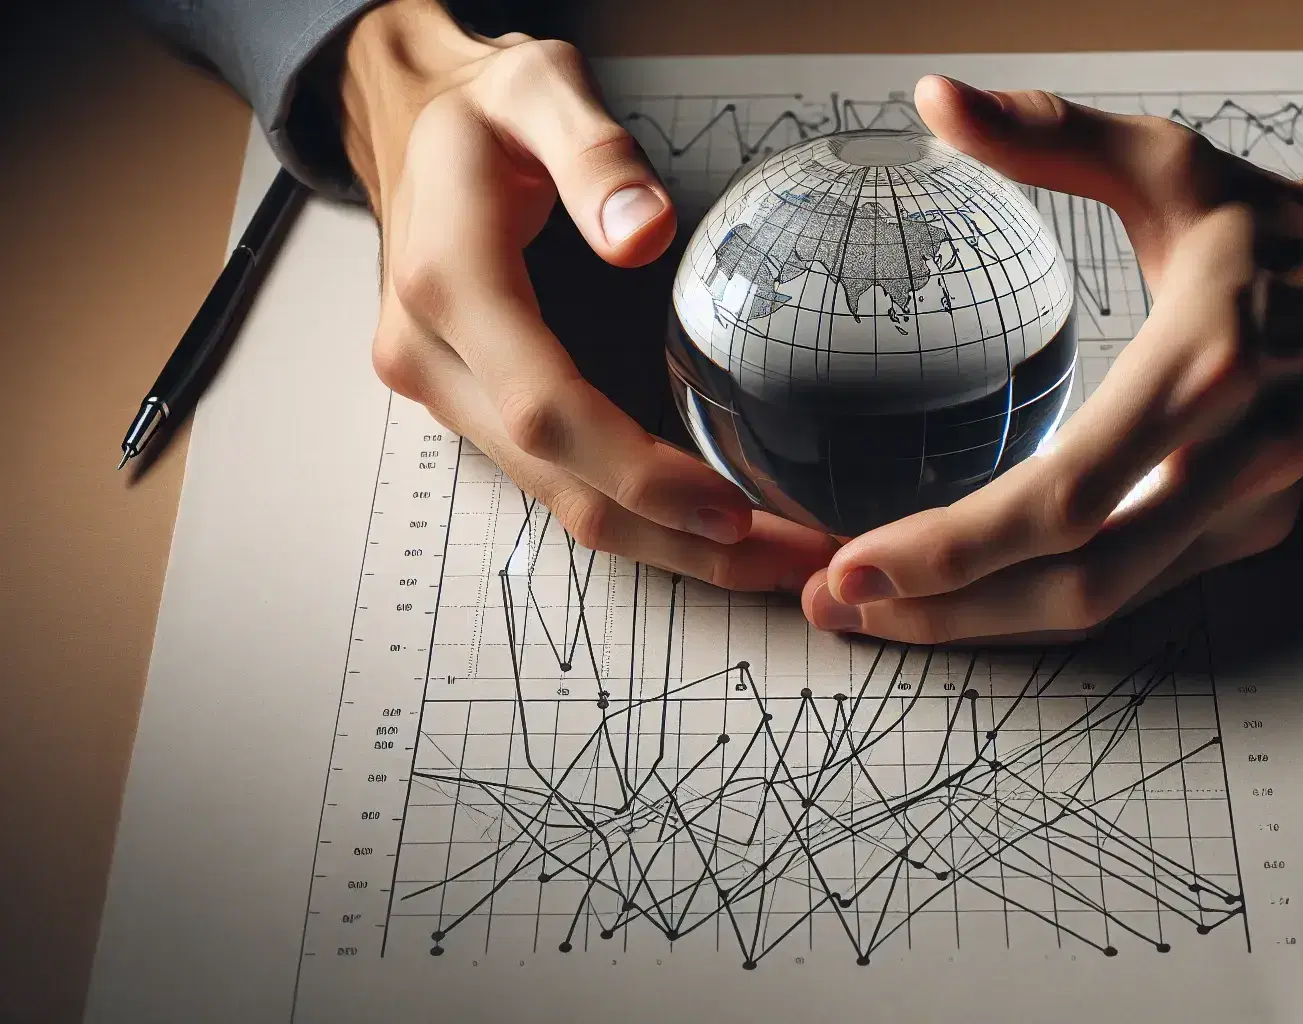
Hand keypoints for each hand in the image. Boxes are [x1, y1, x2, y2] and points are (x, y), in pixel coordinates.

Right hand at [339, 0, 833, 589]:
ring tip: (772, 556)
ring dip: (665, 542)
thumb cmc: (484, 108)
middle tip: (790, 563)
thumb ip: (594, 154)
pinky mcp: (470, 403)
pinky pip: (556, 478)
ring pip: (556, 499)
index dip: (640, 472)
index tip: (728, 506)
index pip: (548, 408)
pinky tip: (711, 523)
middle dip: (677, 538)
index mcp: (450, 282)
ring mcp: (445, 388)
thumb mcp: (540, 87)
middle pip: (558, 482)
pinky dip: (636, 511)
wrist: (410, 119)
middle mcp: (432, 353)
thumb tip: (644, 231)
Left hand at [803, 75, 1302, 643]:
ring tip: (879, 615)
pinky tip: (967, 599)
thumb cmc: (1268, 220)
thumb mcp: (1163, 158)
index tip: (858, 564)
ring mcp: (1251, 510)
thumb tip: (933, 97)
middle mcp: (1237, 459)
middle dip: (948, 610)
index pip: (1068, 496)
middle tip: (839, 606)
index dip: (960, 547)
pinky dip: (1041, 606)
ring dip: (987, 624)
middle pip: (1078, 582)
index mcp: (1207, 365)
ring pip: (1106, 607)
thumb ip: (1045, 134)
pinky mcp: (1251, 532)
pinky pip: (1135, 593)